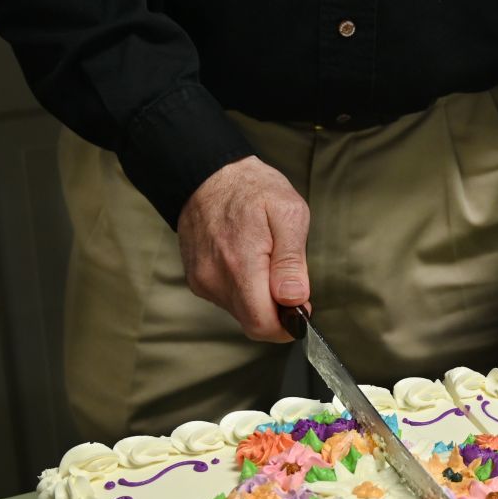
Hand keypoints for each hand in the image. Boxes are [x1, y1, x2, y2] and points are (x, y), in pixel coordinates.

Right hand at [177, 156, 310, 340]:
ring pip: (241, 312)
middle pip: (253, 322)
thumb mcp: (288, 213)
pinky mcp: (196, 279)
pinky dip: (244, 290)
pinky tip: (248, 261)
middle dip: (277, 312)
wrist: (208, 174)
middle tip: (288, 280)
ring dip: (260, 298)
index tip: (301, 307)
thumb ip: (292, 261)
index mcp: (240, 264)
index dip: (288, 325)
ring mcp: (202, 280)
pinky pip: (227, 299)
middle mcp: (215, 278)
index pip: (262, 324)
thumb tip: (294, 299)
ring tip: (266, 261)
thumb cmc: (253, 189)